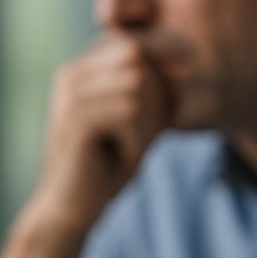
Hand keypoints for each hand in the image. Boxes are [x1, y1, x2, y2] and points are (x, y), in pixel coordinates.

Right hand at [26, 32, 171, 236]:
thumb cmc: (106, 166)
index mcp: (82, 68)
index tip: (145, 127)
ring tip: (127, 151)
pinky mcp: (76, 118)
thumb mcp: (137, 121)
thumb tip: (187, 63)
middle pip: (139, 61)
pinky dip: (137, 142)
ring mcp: (70, 94)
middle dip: (152, 102)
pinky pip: (130, 113)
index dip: (156, 85)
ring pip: (138, 87)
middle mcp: (71, 73)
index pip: (137, 47)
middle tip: (137, 140)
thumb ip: (154, 90)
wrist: (69, 210)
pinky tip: (121, 161)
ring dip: (145, 126)